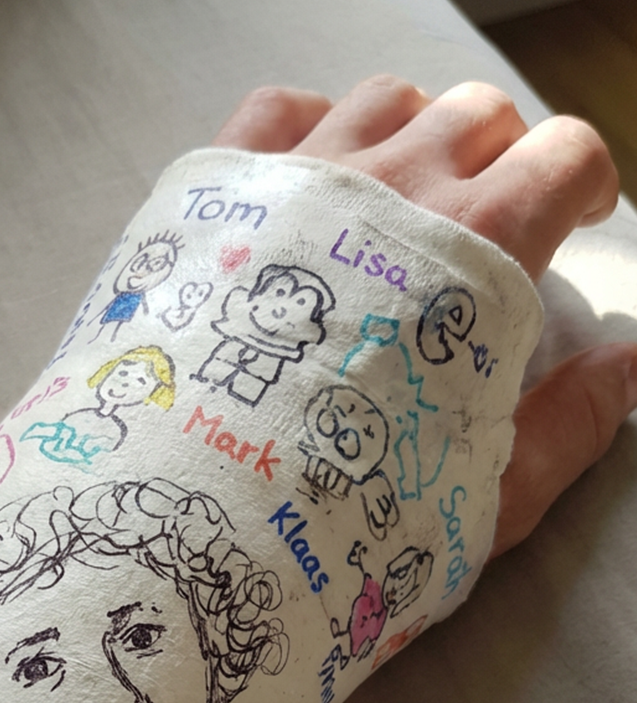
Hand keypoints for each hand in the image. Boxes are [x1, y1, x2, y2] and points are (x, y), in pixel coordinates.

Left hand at [213, 77, 636, 557]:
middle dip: (501, 157)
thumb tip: (626, 367)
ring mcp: (299, 178)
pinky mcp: (219, 195)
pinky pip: (279, 111)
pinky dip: (310, 126)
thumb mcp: (485, 499)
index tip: (573, 221)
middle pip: (475, 115)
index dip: (581, 185)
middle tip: (484, 222)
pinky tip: (311, 177)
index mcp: (477, 253)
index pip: (563, 158)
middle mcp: (393, 189)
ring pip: (384, 100)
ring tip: (398, 196)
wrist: (189, 521)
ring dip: (411, 134)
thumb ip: (567, 425)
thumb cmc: (340, 523)